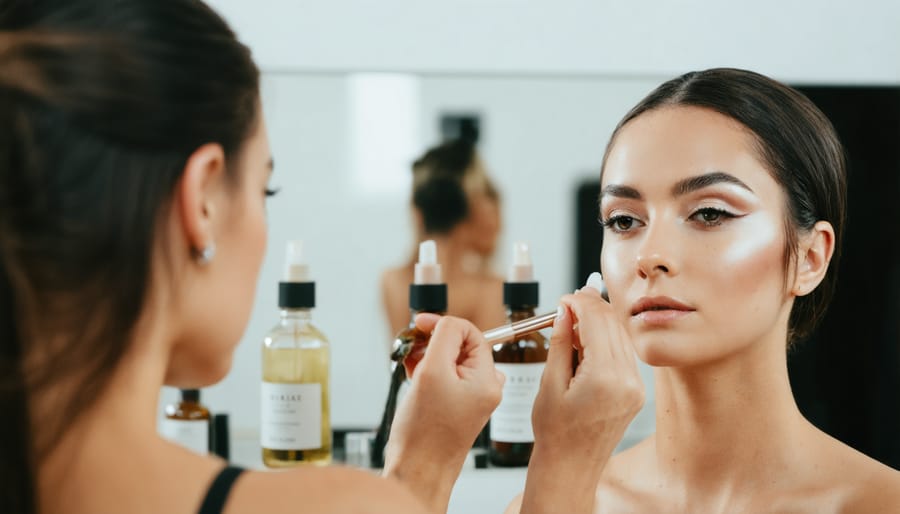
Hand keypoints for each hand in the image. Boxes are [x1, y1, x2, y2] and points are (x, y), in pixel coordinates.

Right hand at [383, 314, 503, 512]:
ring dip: (428, 356)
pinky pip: (445, 377)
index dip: (444, 325)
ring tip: (409, 366)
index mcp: (487, 379)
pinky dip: (427, 371)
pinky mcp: (457, 406)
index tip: (420, 325)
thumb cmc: (425, 433)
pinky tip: (412, 377)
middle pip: (460, 345)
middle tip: (411, 349)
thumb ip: (444, 338)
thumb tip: (446, 322)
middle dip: (433, 343)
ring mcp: (471, 398)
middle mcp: (484, 388)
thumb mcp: (433, 372)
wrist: (418, 471)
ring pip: (450, 360)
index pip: (471, 333)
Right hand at [522, 279, 643, 513]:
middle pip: (613, 325)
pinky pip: (624, 354)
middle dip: (592, 307)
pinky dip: (607, 340)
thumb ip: (561, 342)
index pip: (598, 321)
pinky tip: (588, 342)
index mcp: (605, 378)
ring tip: (575, 322)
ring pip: (621, 337)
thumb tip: (566, 311)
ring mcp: (636, 388)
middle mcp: (627, 381)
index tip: (564, 299)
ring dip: (600, 323)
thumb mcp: (550, 383)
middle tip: (569, 302)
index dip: (580, 303)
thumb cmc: (555, 432)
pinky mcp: (636, 392)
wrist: (571, 467)